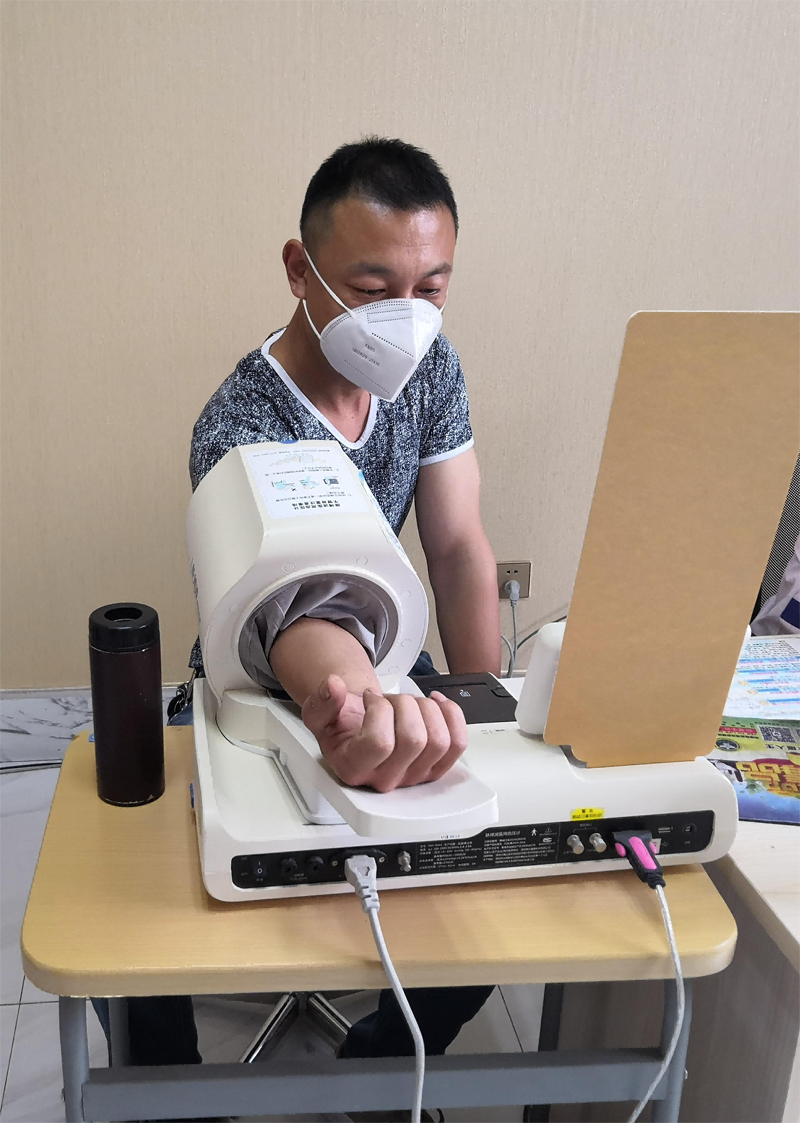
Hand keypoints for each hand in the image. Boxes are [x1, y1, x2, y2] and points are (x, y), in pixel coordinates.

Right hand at [301, 674, 468, 791]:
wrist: (357, 728)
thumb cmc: (343, 724)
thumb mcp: (319, 713)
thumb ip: (321, 701)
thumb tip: (334, 687)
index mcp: (354, 769)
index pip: (379, 743)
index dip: (379, 710)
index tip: (371, 699)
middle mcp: (386, 780)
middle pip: (414, 740)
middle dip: (404, 705)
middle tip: (390, 700)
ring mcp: (414, 776)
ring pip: (439, 741)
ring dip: (425, 709)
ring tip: (407, 704)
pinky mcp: (435, 768)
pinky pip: (458, 743)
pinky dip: (451, 714)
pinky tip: (433, 704)